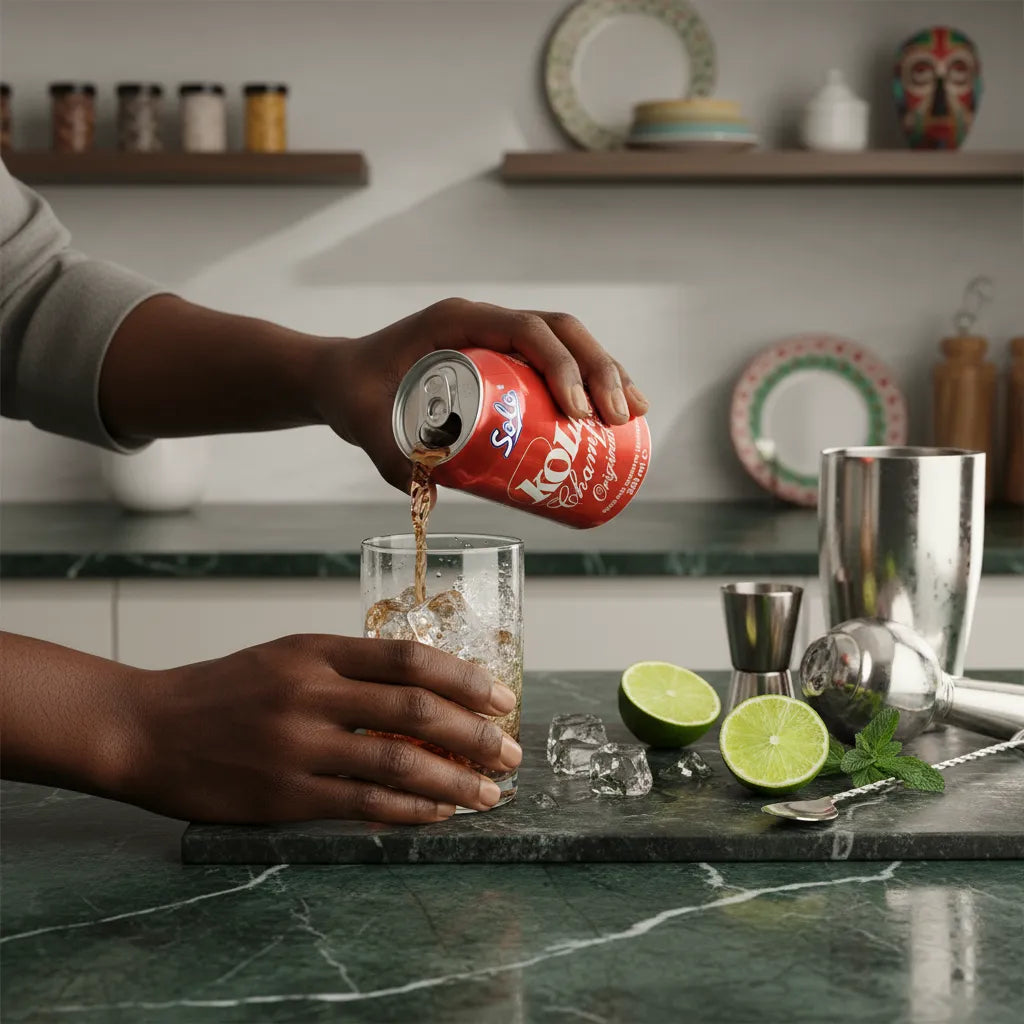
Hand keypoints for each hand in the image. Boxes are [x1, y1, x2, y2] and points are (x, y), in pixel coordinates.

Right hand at [117, 634, 521, 823]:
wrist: (148, 728)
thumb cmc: (225, 690)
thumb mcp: (287, 656)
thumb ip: (349, 666)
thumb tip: (425, 688)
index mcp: (317, 650)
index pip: (409, 658)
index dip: (465, 679)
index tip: (502, 697)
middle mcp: (312, 692)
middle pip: (416, 710)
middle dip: (476, 733)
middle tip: (510, 752)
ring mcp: (298, 746)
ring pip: (398, 762)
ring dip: (455, 781)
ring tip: (489, 793)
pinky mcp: (285, 795)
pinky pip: (364, 803)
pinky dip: (411, 809)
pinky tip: (440, 814)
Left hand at [316, 298, 648, 493]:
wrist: (345, 379)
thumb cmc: (356, 392)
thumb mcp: (366, 422)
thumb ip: (388, 453)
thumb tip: (429, 490)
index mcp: (458, 320)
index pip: (526, 330)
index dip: (563, 366)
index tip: (580, 412)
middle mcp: (485, 322)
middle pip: (561, 333)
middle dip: (600, 373)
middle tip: (618, 422)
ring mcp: (498, 338)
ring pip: (568, 343)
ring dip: (607, 374)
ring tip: (633, 417)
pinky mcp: (505, 361)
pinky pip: (558, 362)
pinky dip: (591, 384)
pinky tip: (615, 416)